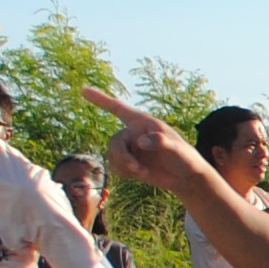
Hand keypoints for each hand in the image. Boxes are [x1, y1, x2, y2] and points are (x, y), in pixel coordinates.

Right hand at [83, 86, 217, 195]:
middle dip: (122, 156)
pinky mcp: (129, 162)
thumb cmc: (184, 158)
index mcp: (143, 122)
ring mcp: (130, 148)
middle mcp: (133, 133)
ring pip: (112, 155)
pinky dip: (125, 173)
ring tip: (143, 172)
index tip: (83, 89)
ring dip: (124, 166)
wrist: (185, 177)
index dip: (100, 99)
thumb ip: (161, 142)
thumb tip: (141, 142)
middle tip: (137, 168)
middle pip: (114, 141)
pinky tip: (141, 175)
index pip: (118, 108)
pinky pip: (115, 166)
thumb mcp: (176, 149)